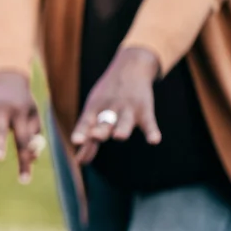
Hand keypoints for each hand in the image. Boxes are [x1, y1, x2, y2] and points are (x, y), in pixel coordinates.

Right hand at [0, 70, 43, 183]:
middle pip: (2, 131)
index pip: (23, 141)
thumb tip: (31, 158)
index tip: (24, 182)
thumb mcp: (34, 119)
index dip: (24, 161)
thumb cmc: (23, 108)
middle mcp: (4, 110)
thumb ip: (33, 139)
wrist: (8, 81)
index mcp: (21, 114)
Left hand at [69, 46, 160, 164]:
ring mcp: (127, 109)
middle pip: (104, 122)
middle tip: (95, 136)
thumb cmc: (106, 96)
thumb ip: (89, 137)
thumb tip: (79, 162)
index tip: (76, 141)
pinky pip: (149, 122)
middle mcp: (109, 109)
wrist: (130, 68)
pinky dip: (152, 131)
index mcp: (94, 109)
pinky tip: (154, 141)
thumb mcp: (94, 111)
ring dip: (122, 128)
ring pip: (124, 121)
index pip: (86, 122)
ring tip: (119, 136)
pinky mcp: (144, 110)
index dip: (81, 131)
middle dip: (100, 130)